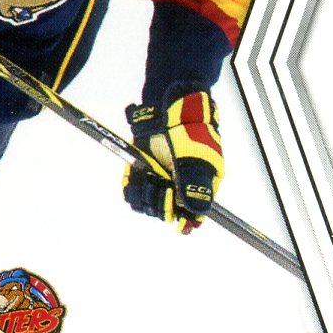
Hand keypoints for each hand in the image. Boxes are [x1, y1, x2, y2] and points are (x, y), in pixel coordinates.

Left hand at [123, 91, 223, 232]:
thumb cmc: (187, 130)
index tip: (180, 226)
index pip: (194, 212)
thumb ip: (195, 187)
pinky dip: (132, 187)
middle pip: (168, 211)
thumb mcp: (194, 158)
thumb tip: (198, 213)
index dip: (186, 220)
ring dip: (146, 195)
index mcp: (200, 183)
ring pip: (149, 204)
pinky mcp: (142, 171)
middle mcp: (179, 184)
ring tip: (148, 177)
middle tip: (160, 184)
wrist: (165, 106)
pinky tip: (137, 175)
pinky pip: (133, 191)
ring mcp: (160, 178)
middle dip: (162, 202)